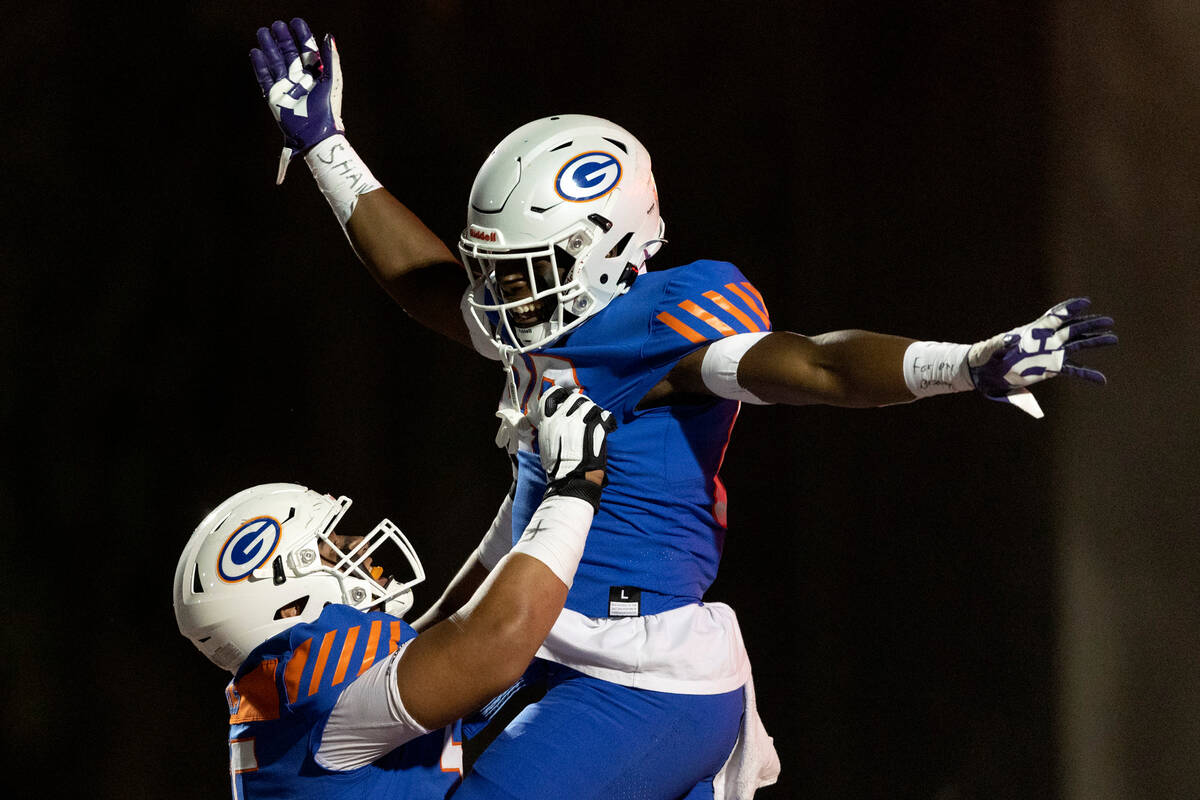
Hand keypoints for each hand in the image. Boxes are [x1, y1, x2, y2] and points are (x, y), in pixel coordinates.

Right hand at [250, 18, 343, 183]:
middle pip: (289, 54)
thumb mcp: (332, 80)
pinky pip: (265, 78)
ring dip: (269, 47)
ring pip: (275, 63)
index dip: (302, 36)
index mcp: (315, 75)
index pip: (307, 50)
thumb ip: (331, 58)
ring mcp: (286, 88)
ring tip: (262, 32)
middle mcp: (300, 80)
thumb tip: (328, 36)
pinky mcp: (274, 98)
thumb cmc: (327, 109)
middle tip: (276, 25)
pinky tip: (255, 52)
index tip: (295, 22)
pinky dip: (260, 65)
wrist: (315, 134)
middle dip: (282, 39)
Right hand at [528, 388, 616, 507]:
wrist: (572, 478)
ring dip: (594, 411)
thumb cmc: (558, 467)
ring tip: (596, 421)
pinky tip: (609, 426)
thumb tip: (552, 423)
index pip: (551, 396)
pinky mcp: (595, 428)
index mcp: (548, 422)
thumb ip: (549, 429)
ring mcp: (580, 422)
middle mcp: (563, 418)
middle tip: (585, 413)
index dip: (560, 394)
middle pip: (574, 398)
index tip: (565, 398)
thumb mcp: (545, 444)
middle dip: (581, 403)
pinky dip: (608, 420)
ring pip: (590, 405)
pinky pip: (605, 415)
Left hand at [968, 297, 1116, 417]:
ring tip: (1113, 338)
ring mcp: (1049, 353)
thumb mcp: (991, 348)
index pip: (1053, 317)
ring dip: (1094, 341)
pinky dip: (1087, 373)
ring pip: (1077, 345)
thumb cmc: (985, 356)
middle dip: (1090, 324)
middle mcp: (1045, 340)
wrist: (984, 372)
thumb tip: (1010, 339)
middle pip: (1072, 329)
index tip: (1085, 302)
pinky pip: (1072, 370)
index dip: (1069, 308)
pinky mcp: (1050, 368)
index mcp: (1032, 332)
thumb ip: (1000, 343)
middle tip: (1109, 322)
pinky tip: (1101, 380)